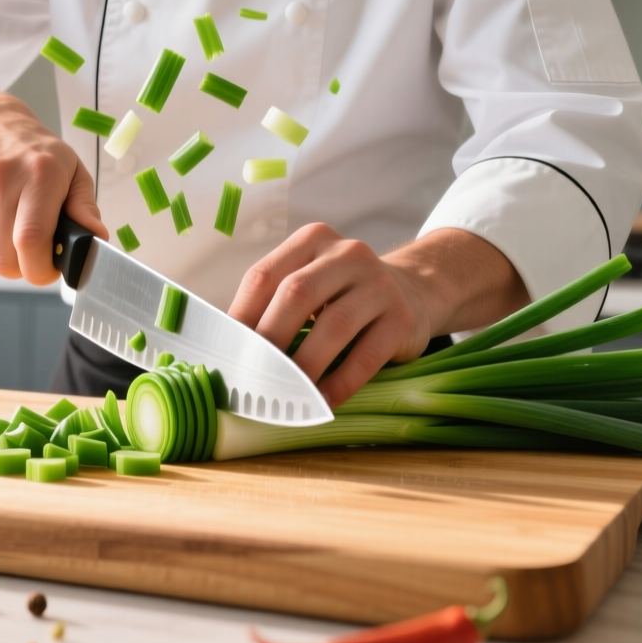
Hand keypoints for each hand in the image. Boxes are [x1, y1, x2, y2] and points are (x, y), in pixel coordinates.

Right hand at [0, 78, 107, 284]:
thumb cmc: (35, 153)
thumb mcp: (72, 171)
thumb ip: (85, 207)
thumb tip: (96, 238)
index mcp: (39, 174)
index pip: (31, 240)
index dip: (41, 269)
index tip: (50, 269)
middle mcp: (0, 179)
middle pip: (3, 259)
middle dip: (23, 269)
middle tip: (34, 255)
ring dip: (2, 257)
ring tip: (13, 232)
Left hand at [228, 224, 527, 406]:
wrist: (416, 291)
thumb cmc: (345, 295)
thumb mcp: (313, 283)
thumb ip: (276, 303)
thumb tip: (228, 350)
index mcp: (312, 240)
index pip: (265, 275)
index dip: (241, 316)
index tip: (225, 352)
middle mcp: (346, 254)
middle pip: (296, 294)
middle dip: (269, 339)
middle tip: (251, 375)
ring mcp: (379, 284)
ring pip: (333, 325)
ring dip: (303, 365)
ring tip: (284, 394)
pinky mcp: (403, 317)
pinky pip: (366, 354)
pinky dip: (340, 382)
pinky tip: (323, 401)